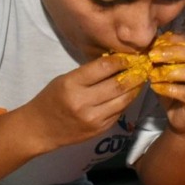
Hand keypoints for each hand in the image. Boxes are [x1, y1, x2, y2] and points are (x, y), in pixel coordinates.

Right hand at [21, 55, 145, 150]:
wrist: (40, 129)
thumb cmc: (51, 99)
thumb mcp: (65, 80)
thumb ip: (89, 73)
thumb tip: (117, 62)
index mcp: (71, 84)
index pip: (104, 67)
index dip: (122, 59)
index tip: (132, 54)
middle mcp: (83, 102)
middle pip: (118, 84)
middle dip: (135, 73)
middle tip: (144, 65)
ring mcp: (94, 118)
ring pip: (124, 99)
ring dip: (136, 87)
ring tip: (141, 77)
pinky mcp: (100, 129)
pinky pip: (120, 112)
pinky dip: (127, 100)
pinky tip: (131, 92)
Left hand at [145, 32, 184, 135]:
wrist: (183, 119)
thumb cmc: (175, 91)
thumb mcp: (167, 70)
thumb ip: (163, 57)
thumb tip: (151, 41)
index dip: (172, 40)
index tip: (154, 43)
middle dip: (172, 52)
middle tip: (152, 55)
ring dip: (169, 71)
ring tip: (152, 74)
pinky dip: (168, 88)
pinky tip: (155, 87)